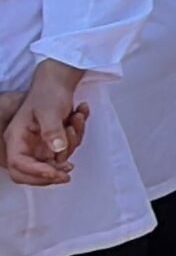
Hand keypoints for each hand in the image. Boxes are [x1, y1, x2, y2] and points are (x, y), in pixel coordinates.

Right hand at [4, 61, 89, 185]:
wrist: (59, 82)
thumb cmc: (49, 93)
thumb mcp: (49, 110)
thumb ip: (52, 130)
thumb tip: (58, 149)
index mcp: (16, 138)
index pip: (18, 165)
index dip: (36, 173)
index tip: (56, 173)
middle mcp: (25, 144)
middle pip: (31, 172)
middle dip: (51, 173)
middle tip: (69, 172)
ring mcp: (39, 145)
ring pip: (55, 160)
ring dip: (72, 142)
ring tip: (76, 118)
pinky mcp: (53, 143)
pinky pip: (67, 149)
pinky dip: (77, 135)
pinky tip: (79, 115)